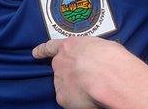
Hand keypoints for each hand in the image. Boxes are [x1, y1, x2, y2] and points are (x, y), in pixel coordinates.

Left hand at [33, 37, 147, 108]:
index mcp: (70, 46)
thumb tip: (95, 56)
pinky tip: (90, 99)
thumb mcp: (102, 46)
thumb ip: (91, 51)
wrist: (110, 78)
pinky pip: (68, 99)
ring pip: (64, 85)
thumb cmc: (113, 60)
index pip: (50, 47)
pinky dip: (77, 101)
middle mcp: (60, 62)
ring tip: (92, 89)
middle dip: (70, 73)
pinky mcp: (62, 96)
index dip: (42, 51)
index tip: (35, 53)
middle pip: (60, 68)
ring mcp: (59, 79)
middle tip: (86, 79)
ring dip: (75, 87)